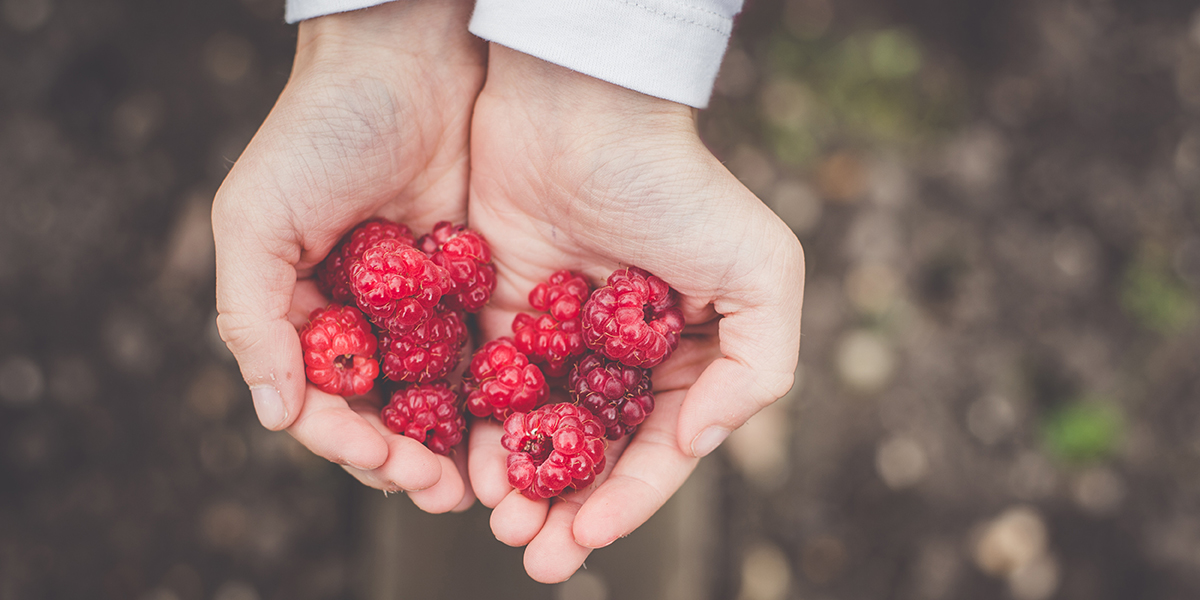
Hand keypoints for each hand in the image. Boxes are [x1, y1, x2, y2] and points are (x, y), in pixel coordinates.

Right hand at [212, 0, 483, 512]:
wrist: (409, 59)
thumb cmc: (319, 131)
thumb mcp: (257, 218)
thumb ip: (252, 316)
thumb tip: (274, 414)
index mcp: (301, 312)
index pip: (320, 401)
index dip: (349, 443)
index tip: (388, 465)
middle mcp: (362, 319)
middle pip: (384, 413)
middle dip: (409, 461)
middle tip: (446, 493)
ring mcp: (420, 307)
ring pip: (438, 395)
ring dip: (457, 444)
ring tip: (486, 481)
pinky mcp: (475, 285)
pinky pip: (486, 351)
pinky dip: (499, 393)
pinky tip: (524, 421)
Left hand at [466, 46, 805, 581]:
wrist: (579, 110)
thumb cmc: (677, 186)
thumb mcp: (762, 271)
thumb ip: (759, 368)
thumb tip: (694, 443)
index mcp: (683, 355)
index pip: (656, 448)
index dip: (627, 501)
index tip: (589, 537)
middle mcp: (619, 357)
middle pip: (591, 456)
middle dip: (566, 512)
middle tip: (536, 555)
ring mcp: (557, 338)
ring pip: (534, 434)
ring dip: (518, 487)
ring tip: (500, 523)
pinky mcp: (498, 315)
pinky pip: (485, 390)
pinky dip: (477, 434)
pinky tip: (467, 467)